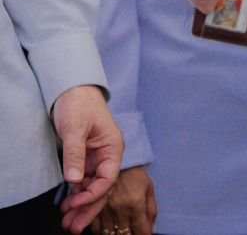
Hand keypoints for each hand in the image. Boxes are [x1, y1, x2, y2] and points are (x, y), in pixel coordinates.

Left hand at [52, 85, 122, 233]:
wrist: (74, 91)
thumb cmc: (79, 105)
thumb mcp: (75, 129)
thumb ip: (75, 154)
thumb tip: (74, 180)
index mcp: (113, 147)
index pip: (107, 178)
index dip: (93, 194)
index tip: (76, 204)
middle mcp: (108, 156)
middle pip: (102, 188)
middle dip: (89, 208)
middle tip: (74, 227)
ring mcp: (97, 158)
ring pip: (93, 188)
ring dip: (81, 205)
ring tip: (68, 222)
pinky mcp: (86, 160)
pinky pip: (84, 182)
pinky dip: (77, 195)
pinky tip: (68, 206)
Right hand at [90, 166, 154, 234]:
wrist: (114, 161)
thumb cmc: (134, 174)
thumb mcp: (149, 188)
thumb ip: (151, 209)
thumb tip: (152, 227)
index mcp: (136, 204)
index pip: (141, 230)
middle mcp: (120, 209)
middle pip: (124, 234)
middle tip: (131, 233)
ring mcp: (105, 209)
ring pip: (108, 233)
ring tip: (119, 232)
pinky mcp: (93, 207)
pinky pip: (94, 227)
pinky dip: (100, 231)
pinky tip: (106, 230)